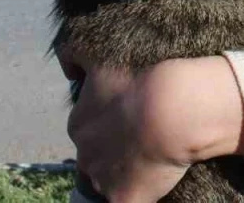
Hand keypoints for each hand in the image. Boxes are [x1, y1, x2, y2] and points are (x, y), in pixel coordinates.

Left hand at [66, 56, 243, 202]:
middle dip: (115, 150)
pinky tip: (154, 179)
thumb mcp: (100, 55)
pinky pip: (127, 200)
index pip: (89, 130)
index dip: (112, 125)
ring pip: (111, 180)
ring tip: (154, 157)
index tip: (132, 118)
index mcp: (78, 123)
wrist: (175, 106)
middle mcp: (84, 154)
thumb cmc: (141, 77)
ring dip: (126, 172)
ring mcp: (104, 179)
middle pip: (97, 156)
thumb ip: (74, 55)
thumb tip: (67, 67)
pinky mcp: (125, 199)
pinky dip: (139, 192)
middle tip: (144, 136)